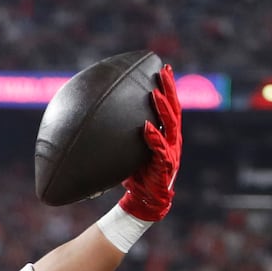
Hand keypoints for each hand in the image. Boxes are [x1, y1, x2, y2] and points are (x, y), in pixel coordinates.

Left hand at [119, 65, 181, 222]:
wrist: (144, 201)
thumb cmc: (136, 174)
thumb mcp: (129, 150)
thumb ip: (123, 135)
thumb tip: (98, 118)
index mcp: (166, 134)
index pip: (169, 106)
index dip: (168, 88)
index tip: (163, 68)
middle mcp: (172, 140)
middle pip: (173, 110)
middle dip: (169, 90)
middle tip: (164, 72)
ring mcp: (171, 153)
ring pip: (170, 126)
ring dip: (163, 109)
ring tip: (155, 94)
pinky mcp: (165, 167)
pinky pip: (160, 150)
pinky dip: (153, 138)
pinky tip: (146, 127)